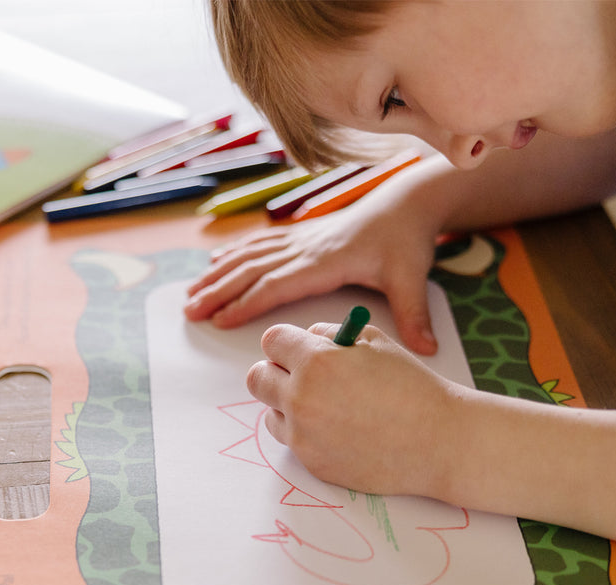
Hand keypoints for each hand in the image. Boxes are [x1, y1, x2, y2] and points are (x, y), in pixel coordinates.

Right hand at [184, 176, 439, 354]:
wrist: (406, 203)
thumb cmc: (405, 242)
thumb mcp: (412, 279)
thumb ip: (413, 315)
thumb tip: (426, 351)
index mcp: (326, 262)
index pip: (277, 285)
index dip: (246, 302)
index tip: (219, 320)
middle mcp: (306, 249)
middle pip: (252, 270)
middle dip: (218, 291)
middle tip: (189, 311)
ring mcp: (301, 240)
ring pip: (249, 256)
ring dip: (218, 275)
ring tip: (190, 293)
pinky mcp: (302, 236)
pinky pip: (259, 244)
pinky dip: (233, 254)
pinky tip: (215, 263)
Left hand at [246, 321, 454, 495]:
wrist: (438, 441)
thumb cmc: (412, 387)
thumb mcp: (374, 341)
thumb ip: (330, 335)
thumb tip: (306, 339)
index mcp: (316, 362)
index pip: (271, 342)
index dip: (287, 343)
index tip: (298, 349)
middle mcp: (301, 399)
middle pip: (258, 378)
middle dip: (275, 371)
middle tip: (300, 375)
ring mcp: (304, 436)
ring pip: (270, 413)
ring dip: (288, 405)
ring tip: (326, 405)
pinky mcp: (312, 464)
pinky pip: (293, 442)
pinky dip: (307, 433)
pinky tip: (339, 429)